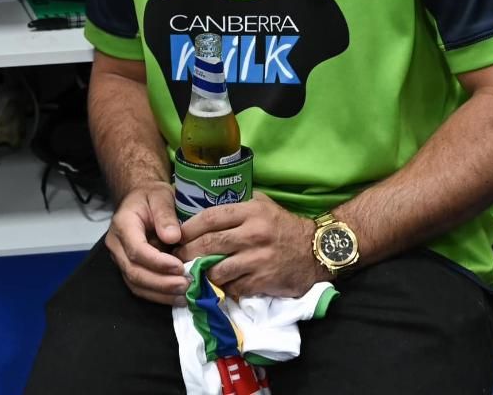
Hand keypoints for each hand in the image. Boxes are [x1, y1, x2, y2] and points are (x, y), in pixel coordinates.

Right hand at [103, 181, 188, 303]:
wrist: (141, 200)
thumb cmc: (152, 197)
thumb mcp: (161, 196)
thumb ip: (165, 214)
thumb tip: (173, 237)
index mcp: (122, 224)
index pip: (136, 249)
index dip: (157, 262)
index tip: (179, 267)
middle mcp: (116, 244)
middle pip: (134, 271)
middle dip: (161, 283)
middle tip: (186, 285)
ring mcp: (120, 258)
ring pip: (136, 284)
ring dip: (161, 293)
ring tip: (186, 294)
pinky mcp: (128, 269)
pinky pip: (140, 288)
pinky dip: (159, 296)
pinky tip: (177, 296)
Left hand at [175, 192, 324, 298]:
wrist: (316, 250)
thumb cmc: (282, 225)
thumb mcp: (260, 204)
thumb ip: (235, 208)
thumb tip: (204, 213)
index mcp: (249, 212)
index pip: (210, 218)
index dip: (188, 227)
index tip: (176, 235)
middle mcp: (253, 234)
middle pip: (209, 244)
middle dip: (189, 252)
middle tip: (178, 257)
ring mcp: (259, 259)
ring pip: (219, 269)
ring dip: (204, 273)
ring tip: (194, 273)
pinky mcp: (265, 281)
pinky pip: (235, 287)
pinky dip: (224, 288)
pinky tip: (219, 286)